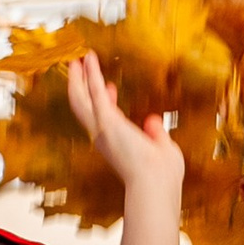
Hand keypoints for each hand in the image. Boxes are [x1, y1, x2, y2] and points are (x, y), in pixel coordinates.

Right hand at [67, 53, 184, 205]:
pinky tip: (89, 59)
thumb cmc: (162, 176)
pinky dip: (90, 75)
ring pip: (81, 99)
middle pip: (85, 107)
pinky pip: (94, 93)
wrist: (156, 185)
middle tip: (81, 68)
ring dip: (79, 78)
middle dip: (82, 87)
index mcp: (118, 143)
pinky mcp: (105, 121)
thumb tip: (153, 121)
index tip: (111, 86)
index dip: (107, 100)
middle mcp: (105, 136)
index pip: (107, 117)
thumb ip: (158, 135)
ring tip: (79, 59)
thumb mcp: (163, 149)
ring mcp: (102, 128)